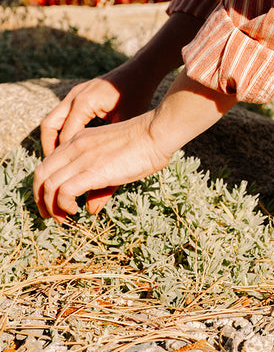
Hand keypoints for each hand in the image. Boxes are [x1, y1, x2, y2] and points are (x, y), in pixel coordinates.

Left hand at [33, 112, 172, 220]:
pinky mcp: (92, 171)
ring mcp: (82, 159)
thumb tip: (90, 209)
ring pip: (47, 185)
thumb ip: (100, 186)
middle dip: (39, 199)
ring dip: (50, 206)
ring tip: (62, 218)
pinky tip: (75, 210)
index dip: (45, 185)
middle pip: (40, 174)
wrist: (156, 133)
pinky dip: (63, 205)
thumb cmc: (145, 145)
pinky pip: (63, 192)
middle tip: (50, 215)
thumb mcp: (116, 161)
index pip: (48, 163)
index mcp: (78, 141)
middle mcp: (74, 147)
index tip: (54, 202)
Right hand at [40, 10, 205, 155]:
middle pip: (49, 126)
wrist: (142, 70)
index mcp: (84, 103)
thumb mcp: (126, 121)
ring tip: (63, 161)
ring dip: (55, 139)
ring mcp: (75, 93)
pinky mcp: (80, 93)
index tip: (67, 174)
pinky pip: (63, 114)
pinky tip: (74, 146)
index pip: (65, 136)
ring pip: (53, 120)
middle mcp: (74, 96)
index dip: (64, 157)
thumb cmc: (138, 94)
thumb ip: (111, 142)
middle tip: (57, 169)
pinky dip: (63, 129)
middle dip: (50, 148)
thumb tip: (102, 165)